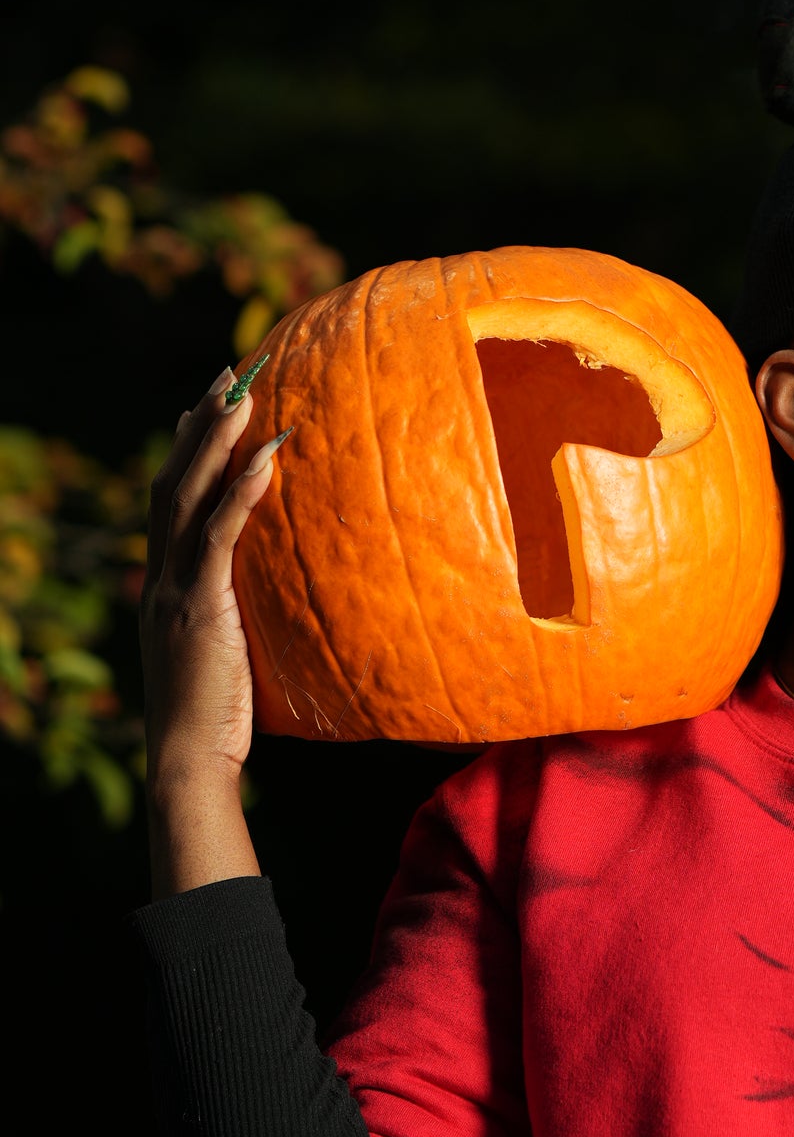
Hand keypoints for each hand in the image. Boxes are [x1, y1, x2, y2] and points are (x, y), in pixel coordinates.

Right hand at [140, 362, 290, 878]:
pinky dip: (238, 490)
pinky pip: (218, 535)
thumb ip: (246, 622)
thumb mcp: (230, 657)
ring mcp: (175, 590)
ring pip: (186, 496)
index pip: (170, 502)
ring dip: (214, 441)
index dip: (186, 452)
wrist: (188, 760)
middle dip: (197, 426)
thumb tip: (288, 604)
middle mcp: (162, 578)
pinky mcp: (199, 606)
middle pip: (171, 483)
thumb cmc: (218, 720)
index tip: (205, 408)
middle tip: (224, 376)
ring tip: (241, 394)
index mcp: (166, 587)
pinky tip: (264, 455)